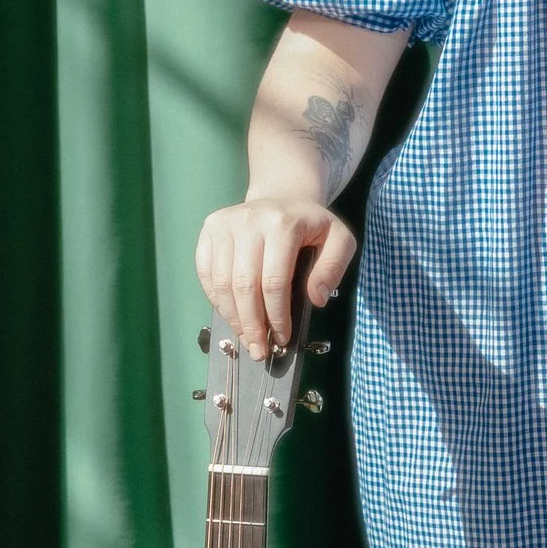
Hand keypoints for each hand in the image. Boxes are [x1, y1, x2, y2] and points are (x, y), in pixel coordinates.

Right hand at [195, 196, 357, 360]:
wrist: (283, 196)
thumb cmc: (312, 226)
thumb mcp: (339, 240)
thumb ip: (333, 268)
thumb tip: (315, 298)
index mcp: (283, 223)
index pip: (275, 282)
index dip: (277, 317)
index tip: (282, 339)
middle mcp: (249, 220)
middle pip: (244, 286)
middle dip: (252, 325)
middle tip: (259, 350)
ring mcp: (225, 223)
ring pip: (222, 283)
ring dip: (233, 318)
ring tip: (246, 338)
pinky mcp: (210, 228)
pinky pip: (207, 273)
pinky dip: (216, 300)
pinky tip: (231, 315)